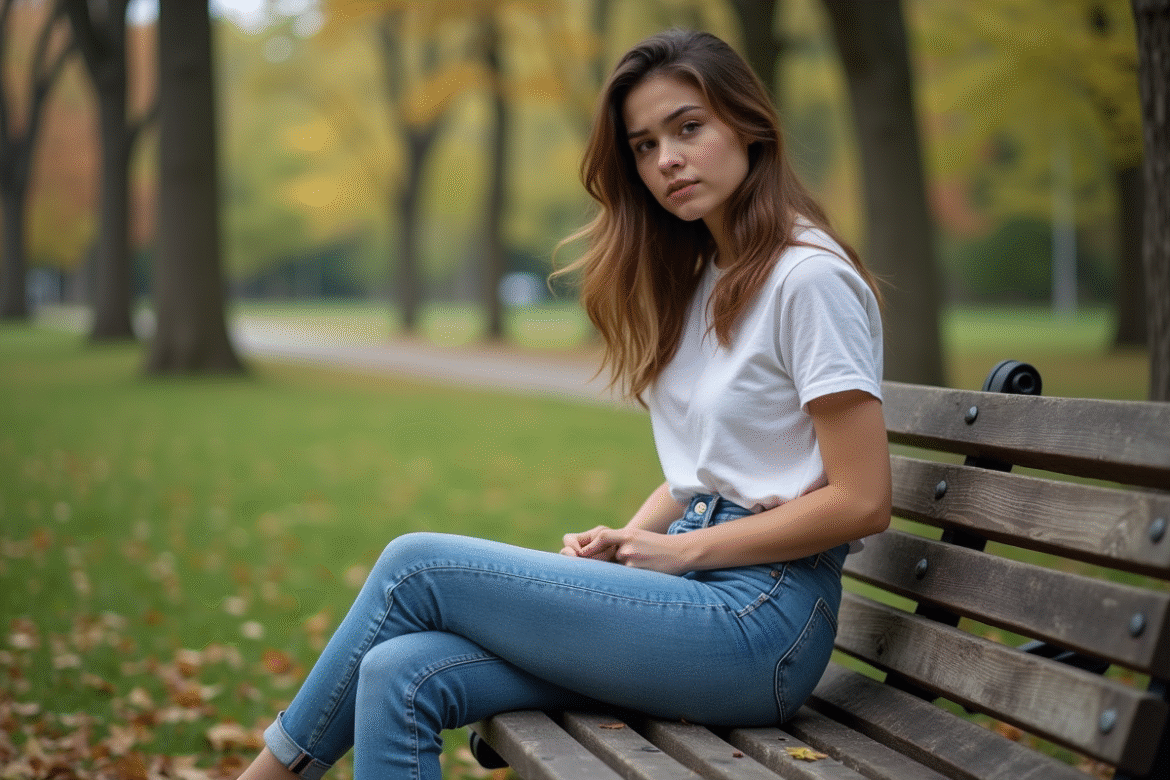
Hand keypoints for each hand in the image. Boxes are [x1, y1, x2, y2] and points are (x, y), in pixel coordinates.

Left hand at [561, 526, 691, 574]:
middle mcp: (627, 544)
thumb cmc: (658, 547)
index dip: (590, 546)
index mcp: (627, 534)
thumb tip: (603, 555)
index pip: (602, 537)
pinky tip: (632, 580)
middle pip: (604, 556)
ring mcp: (632, 558)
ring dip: (614, 576)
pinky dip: (623, 581)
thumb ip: (621, 543)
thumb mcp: (639, 538)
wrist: (681, 552)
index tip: (579, 555)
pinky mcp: (637, 570)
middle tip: (585, 572)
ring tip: (624, 576)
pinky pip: (623, 578)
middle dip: (595, 563)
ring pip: (613, 569)